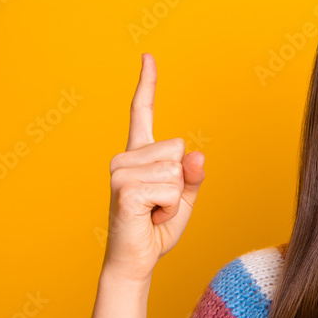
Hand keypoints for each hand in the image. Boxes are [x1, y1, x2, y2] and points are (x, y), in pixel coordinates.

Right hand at [102, 53, 205, 282]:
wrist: (135, 261)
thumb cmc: (156, 227)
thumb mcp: (184, 197)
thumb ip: (192, 175)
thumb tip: (197, 156)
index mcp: (139, 154)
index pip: (142, 112)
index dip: (147, 83)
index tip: (147, 56)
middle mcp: (125, 157)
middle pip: (179, 147)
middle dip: (180, 180)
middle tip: (158, 203)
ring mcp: (120, 171)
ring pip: (176, 169)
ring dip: (174, 197)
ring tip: (152, 210)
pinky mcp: (124, 189)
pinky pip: (170, 188)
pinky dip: (169, 207)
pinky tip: (148, 216)